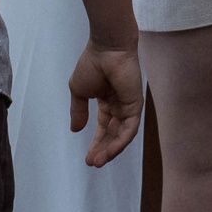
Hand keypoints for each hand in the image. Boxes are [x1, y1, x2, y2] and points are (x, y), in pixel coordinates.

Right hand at [66, 38, 144, 167]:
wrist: (106, 47)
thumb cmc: (92, 63)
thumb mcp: (79, 91)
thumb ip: (78, 111)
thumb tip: (75, 130)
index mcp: (107, 100)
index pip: (104, 127)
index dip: (96, 143)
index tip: (87, 159)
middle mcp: (120, 105)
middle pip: (113, 134)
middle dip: (103, 150)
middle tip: (93, 163)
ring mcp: (129, 105)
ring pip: (121, 135)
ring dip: (110, 150)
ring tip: (98, 161)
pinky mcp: (136, 105)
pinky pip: (129, 129)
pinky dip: (120, 142)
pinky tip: (109, 152)